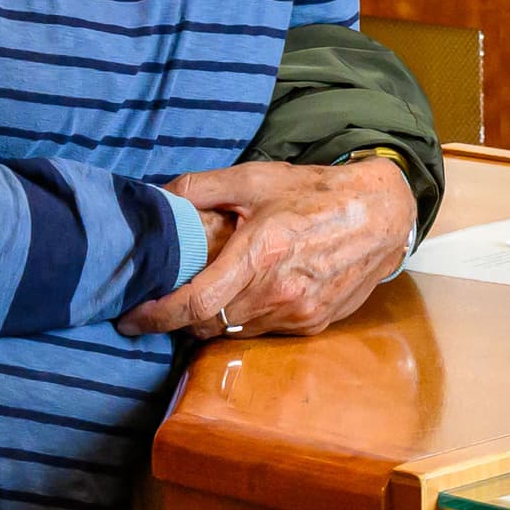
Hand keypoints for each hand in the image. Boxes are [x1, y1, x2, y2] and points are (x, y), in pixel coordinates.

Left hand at [121, 155, 415, 341]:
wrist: (381, 214)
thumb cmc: (315, 192)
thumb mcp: (255, 177)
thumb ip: (201, 187)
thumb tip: (156, 197)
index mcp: (260, 255)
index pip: (194, 304)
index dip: (155, 316)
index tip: (128, 318)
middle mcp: (278, 293)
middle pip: (207, 325)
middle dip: (177, 318)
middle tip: (157, 303)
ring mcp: (297, 314)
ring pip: (232, 332)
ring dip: (209, 321)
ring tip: (198, 296)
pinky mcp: (312, 325)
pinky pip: (261, 331)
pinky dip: (242, 319)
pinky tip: (242, 295)